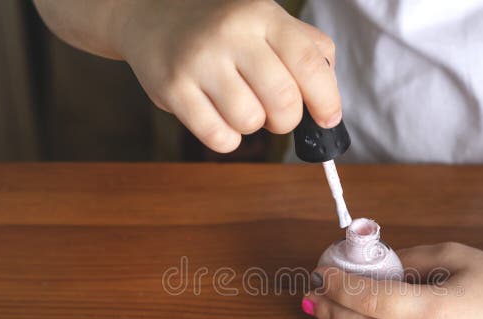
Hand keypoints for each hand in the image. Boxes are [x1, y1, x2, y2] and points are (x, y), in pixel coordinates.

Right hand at [114, 0, 340, 151]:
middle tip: (276, 114)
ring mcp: (199, 61)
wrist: (152, 16)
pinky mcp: (173, 89)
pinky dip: (228, 138)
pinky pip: (219, 137)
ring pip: (251, 122)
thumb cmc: (223, 29)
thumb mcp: (266, 21)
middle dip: (287, 119)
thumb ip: (307, 50)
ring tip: (241, 106)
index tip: (328, 119)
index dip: (326, 100)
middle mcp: (231, 34)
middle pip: (283, 101)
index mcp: (262, 15)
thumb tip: (330, 99)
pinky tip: (220, 117)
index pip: (310, 64)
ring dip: (253, 125)